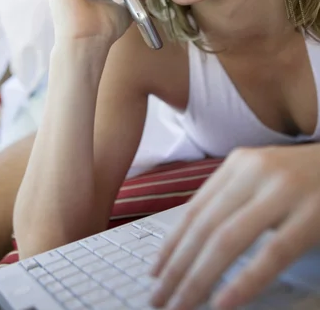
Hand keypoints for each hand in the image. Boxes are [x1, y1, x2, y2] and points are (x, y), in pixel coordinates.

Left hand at [150, 144, 319, 309]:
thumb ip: (230, 200)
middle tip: (160, 299)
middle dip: (179, 268)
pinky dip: (245, 282)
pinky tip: (224, 304)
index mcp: (238, 164)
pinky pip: (272, 255)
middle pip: (205, 227)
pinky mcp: (311, 215)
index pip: (195, 209)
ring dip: (199, 278)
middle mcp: (255, 171)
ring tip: (181, 305)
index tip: (156, 272)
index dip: (172, 244)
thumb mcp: (261, 177)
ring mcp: (284, 191)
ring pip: (229, 241)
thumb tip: (188, 243)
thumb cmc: (302, 179)